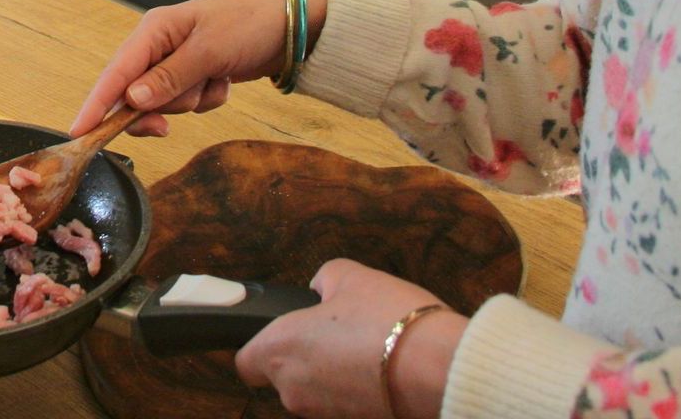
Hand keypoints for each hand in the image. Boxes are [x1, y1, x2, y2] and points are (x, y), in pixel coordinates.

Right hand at [70, 0, 292, 136]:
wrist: (293, 25)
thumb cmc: (249, 24)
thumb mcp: (209, 51)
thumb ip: (169, 78)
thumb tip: (131, 100)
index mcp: (155, 30)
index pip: (115, 73)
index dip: (96, 104)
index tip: (78, 134)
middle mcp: (160, 45)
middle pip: (136, 94)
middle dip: (159, 108)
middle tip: (166, 127)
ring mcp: (179, 61)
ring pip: (167, 102)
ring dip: (192, 100)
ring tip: (215, 78)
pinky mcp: (198, 74)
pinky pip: (193, 102)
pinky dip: (210, 97)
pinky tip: (226, 79)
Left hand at [236, 260, 465, 418]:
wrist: (435, 368)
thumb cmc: (386, 319)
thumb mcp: (350, 275)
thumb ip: (323, 280)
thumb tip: (320, 290)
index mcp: (281, 348)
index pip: (245, 361)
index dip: (258, 345)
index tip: (280, 331)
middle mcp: (293, 389)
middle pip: (282, 376)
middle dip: (303, 355)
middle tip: (334, 329)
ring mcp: (322, 414)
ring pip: (313, 391)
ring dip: (329, 372)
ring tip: (364, 345)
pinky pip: (340, 403)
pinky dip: (353, 387)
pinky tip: (379, 366)